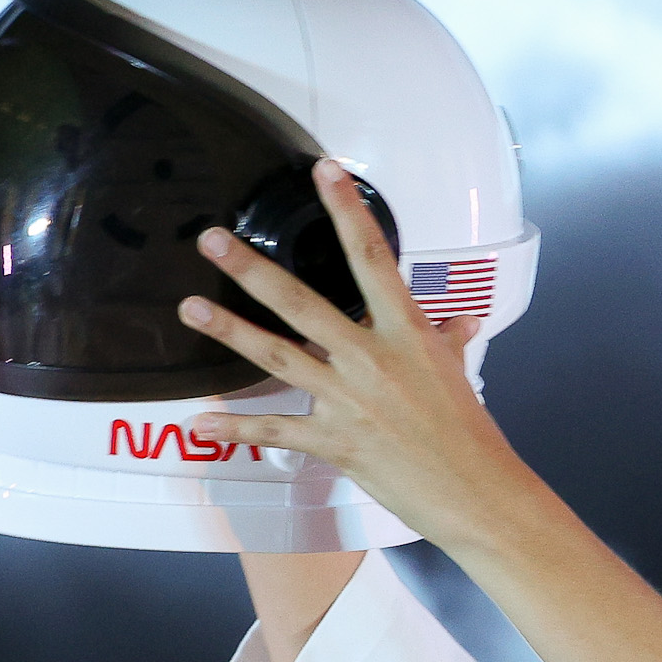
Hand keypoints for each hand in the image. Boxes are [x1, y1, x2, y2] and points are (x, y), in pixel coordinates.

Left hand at [177, 162, 534, 549]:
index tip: (323, 172)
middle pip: (302, 301)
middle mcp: (371, 357)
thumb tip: (459, 321)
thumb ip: (448, 339)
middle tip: (210, 240)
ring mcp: (347, 399)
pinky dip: (235, 428)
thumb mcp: (459, 372)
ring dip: (229, 330)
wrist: (472, 490)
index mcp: (406, 331)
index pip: (372, 257)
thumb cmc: (468, 431)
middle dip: (252, 268)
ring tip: (189, 307)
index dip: (346, 212)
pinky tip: (199, 423)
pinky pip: (274, 430)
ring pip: (277, 356)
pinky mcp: (332, 441)